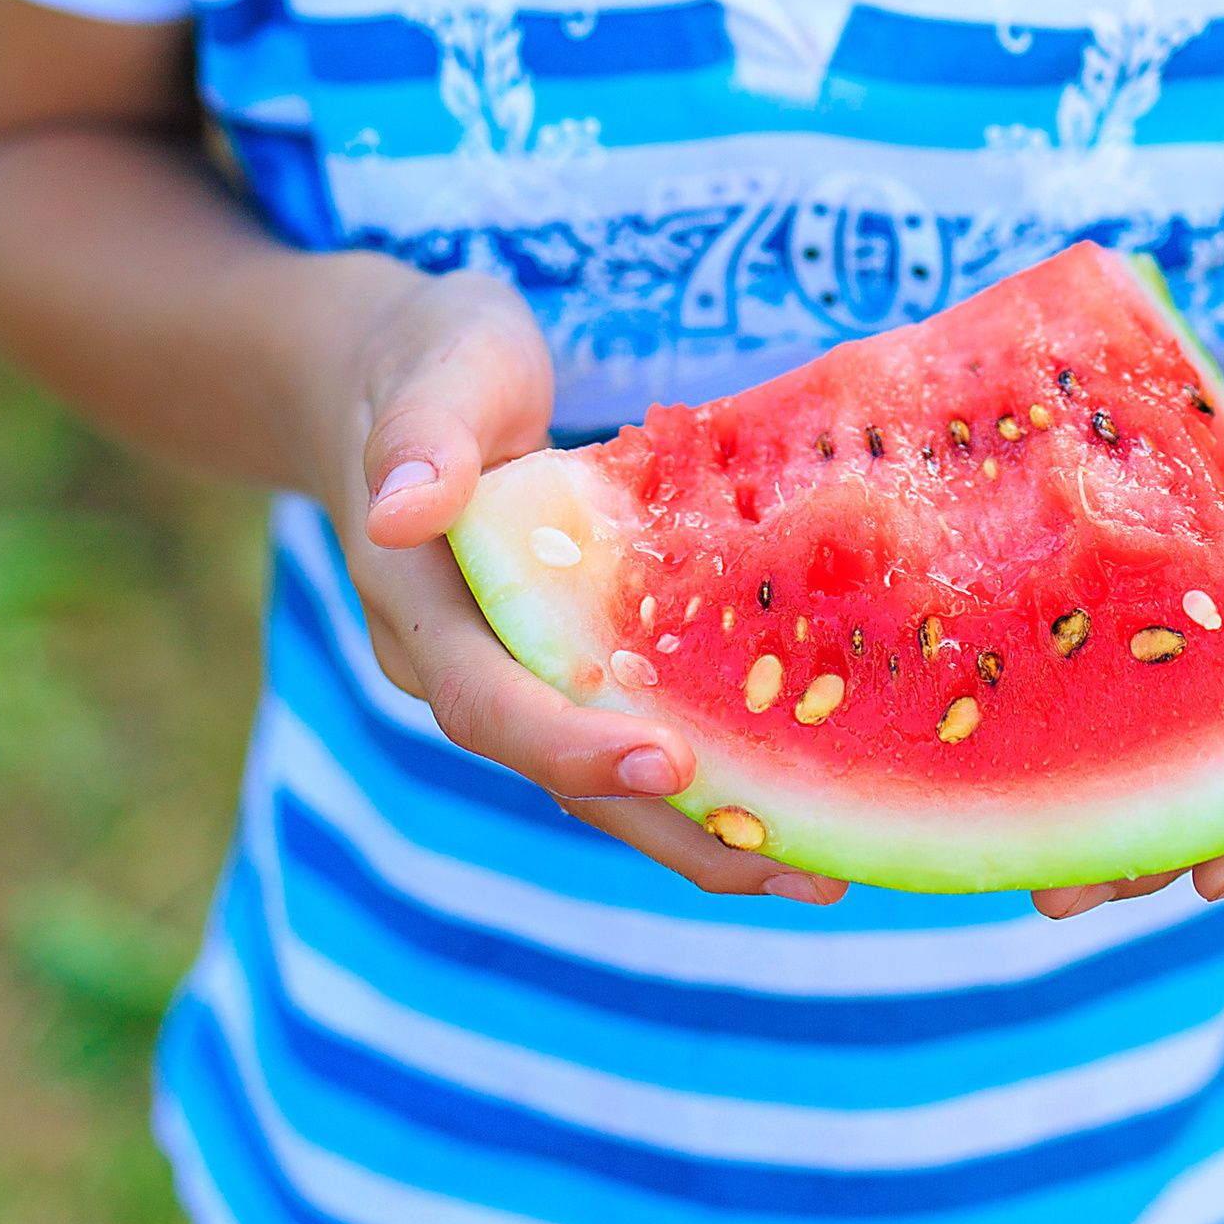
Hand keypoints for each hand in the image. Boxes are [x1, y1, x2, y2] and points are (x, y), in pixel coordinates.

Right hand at [314, 258, 846, 906]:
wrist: (400, 376)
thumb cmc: (433, 358)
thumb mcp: (433, 367)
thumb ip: (418, 433)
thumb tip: (400, 508)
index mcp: (417, 605)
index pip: (486, 698)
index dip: (572, 741)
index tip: (667, 763)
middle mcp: (461, 664)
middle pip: (559, 772)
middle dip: (671, 827)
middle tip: (796, 865)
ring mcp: (514, 672)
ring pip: (601, 775)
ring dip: (702, 826)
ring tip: (822, 863)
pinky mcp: (566, 661)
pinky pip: (631, 729)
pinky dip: (706, 768)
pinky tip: (798, 792)